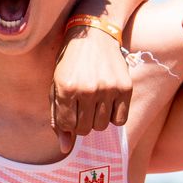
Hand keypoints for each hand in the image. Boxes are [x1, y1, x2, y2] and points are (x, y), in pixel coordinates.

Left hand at [51, 27, 131, 141]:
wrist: (94, 35)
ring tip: (94, 101)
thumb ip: (58, 118)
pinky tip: (108, 102)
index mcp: (67, 88)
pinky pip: (120, 120)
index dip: (68, 122)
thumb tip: (65, 148)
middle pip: (85, 130)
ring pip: (102, 126)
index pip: (67, 126)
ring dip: (97, 119)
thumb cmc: (71, 63)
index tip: (70, 109)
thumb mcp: (57, 87)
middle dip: (82, 122)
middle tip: (82, 105)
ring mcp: (108, 89)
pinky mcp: (125, 88)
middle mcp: (88, 89)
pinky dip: (113, 116)